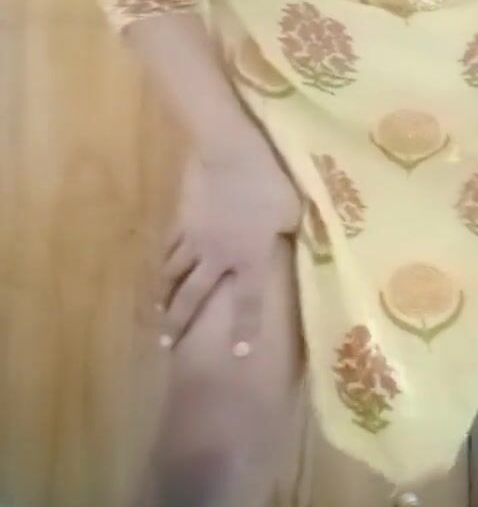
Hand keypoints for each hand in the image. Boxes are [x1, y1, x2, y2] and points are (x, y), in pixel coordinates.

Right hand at [158, 148, 301, 352]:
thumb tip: (282, 237)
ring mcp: (195, 238)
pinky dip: (162, 261)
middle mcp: (219, 256)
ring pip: (174, 274)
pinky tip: (157, 268)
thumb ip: (286, 232)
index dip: (245, 329)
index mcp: (251, 258)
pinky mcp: (181, 218)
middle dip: (180, 322)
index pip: (249, 302)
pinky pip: (169, 246)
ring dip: (164, 296)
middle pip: (195, 296)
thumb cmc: (269, 182)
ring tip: (155, 312)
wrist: (228, 153)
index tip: (238, 353)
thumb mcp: (291, 211)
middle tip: (166, 344)